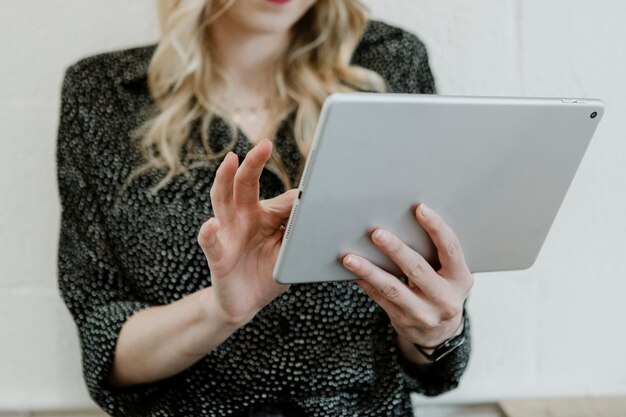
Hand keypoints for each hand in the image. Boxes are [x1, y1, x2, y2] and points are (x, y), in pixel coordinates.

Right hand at [197, 139, 296, 326]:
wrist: (246, 303)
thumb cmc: (268, 271)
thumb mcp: (288, 250)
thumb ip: (296, 229)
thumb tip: (312, 207)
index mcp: (264, 214)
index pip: (282, 198)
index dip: (300, 194)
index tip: (319, 177)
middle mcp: (243, 217)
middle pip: (245, 184)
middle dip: (254, 163)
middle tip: (265, 144)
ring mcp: (228, 233)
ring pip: (222, 200)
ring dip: (225, 179)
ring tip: (230, 160)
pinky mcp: (217, 255)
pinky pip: (210, 241)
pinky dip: (209, 232)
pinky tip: (212, 224)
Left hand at [342, 203, 472, 348]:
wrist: (440, 333)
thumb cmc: (441, 290)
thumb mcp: (450, 275)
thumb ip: (435, 254)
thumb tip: (402, 222)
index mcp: (460, 278)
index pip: (450, 248)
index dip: (436, 227)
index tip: (420, 209)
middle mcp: (445, 298)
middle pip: (418, 269)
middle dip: (396, 250)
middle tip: (377, 233)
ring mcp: (424, 313)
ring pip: (393, 288)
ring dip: (369, 270)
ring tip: (350, 258)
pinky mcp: (403, 321)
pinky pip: (380, 298)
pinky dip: (365, 283)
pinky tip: (352, 272)